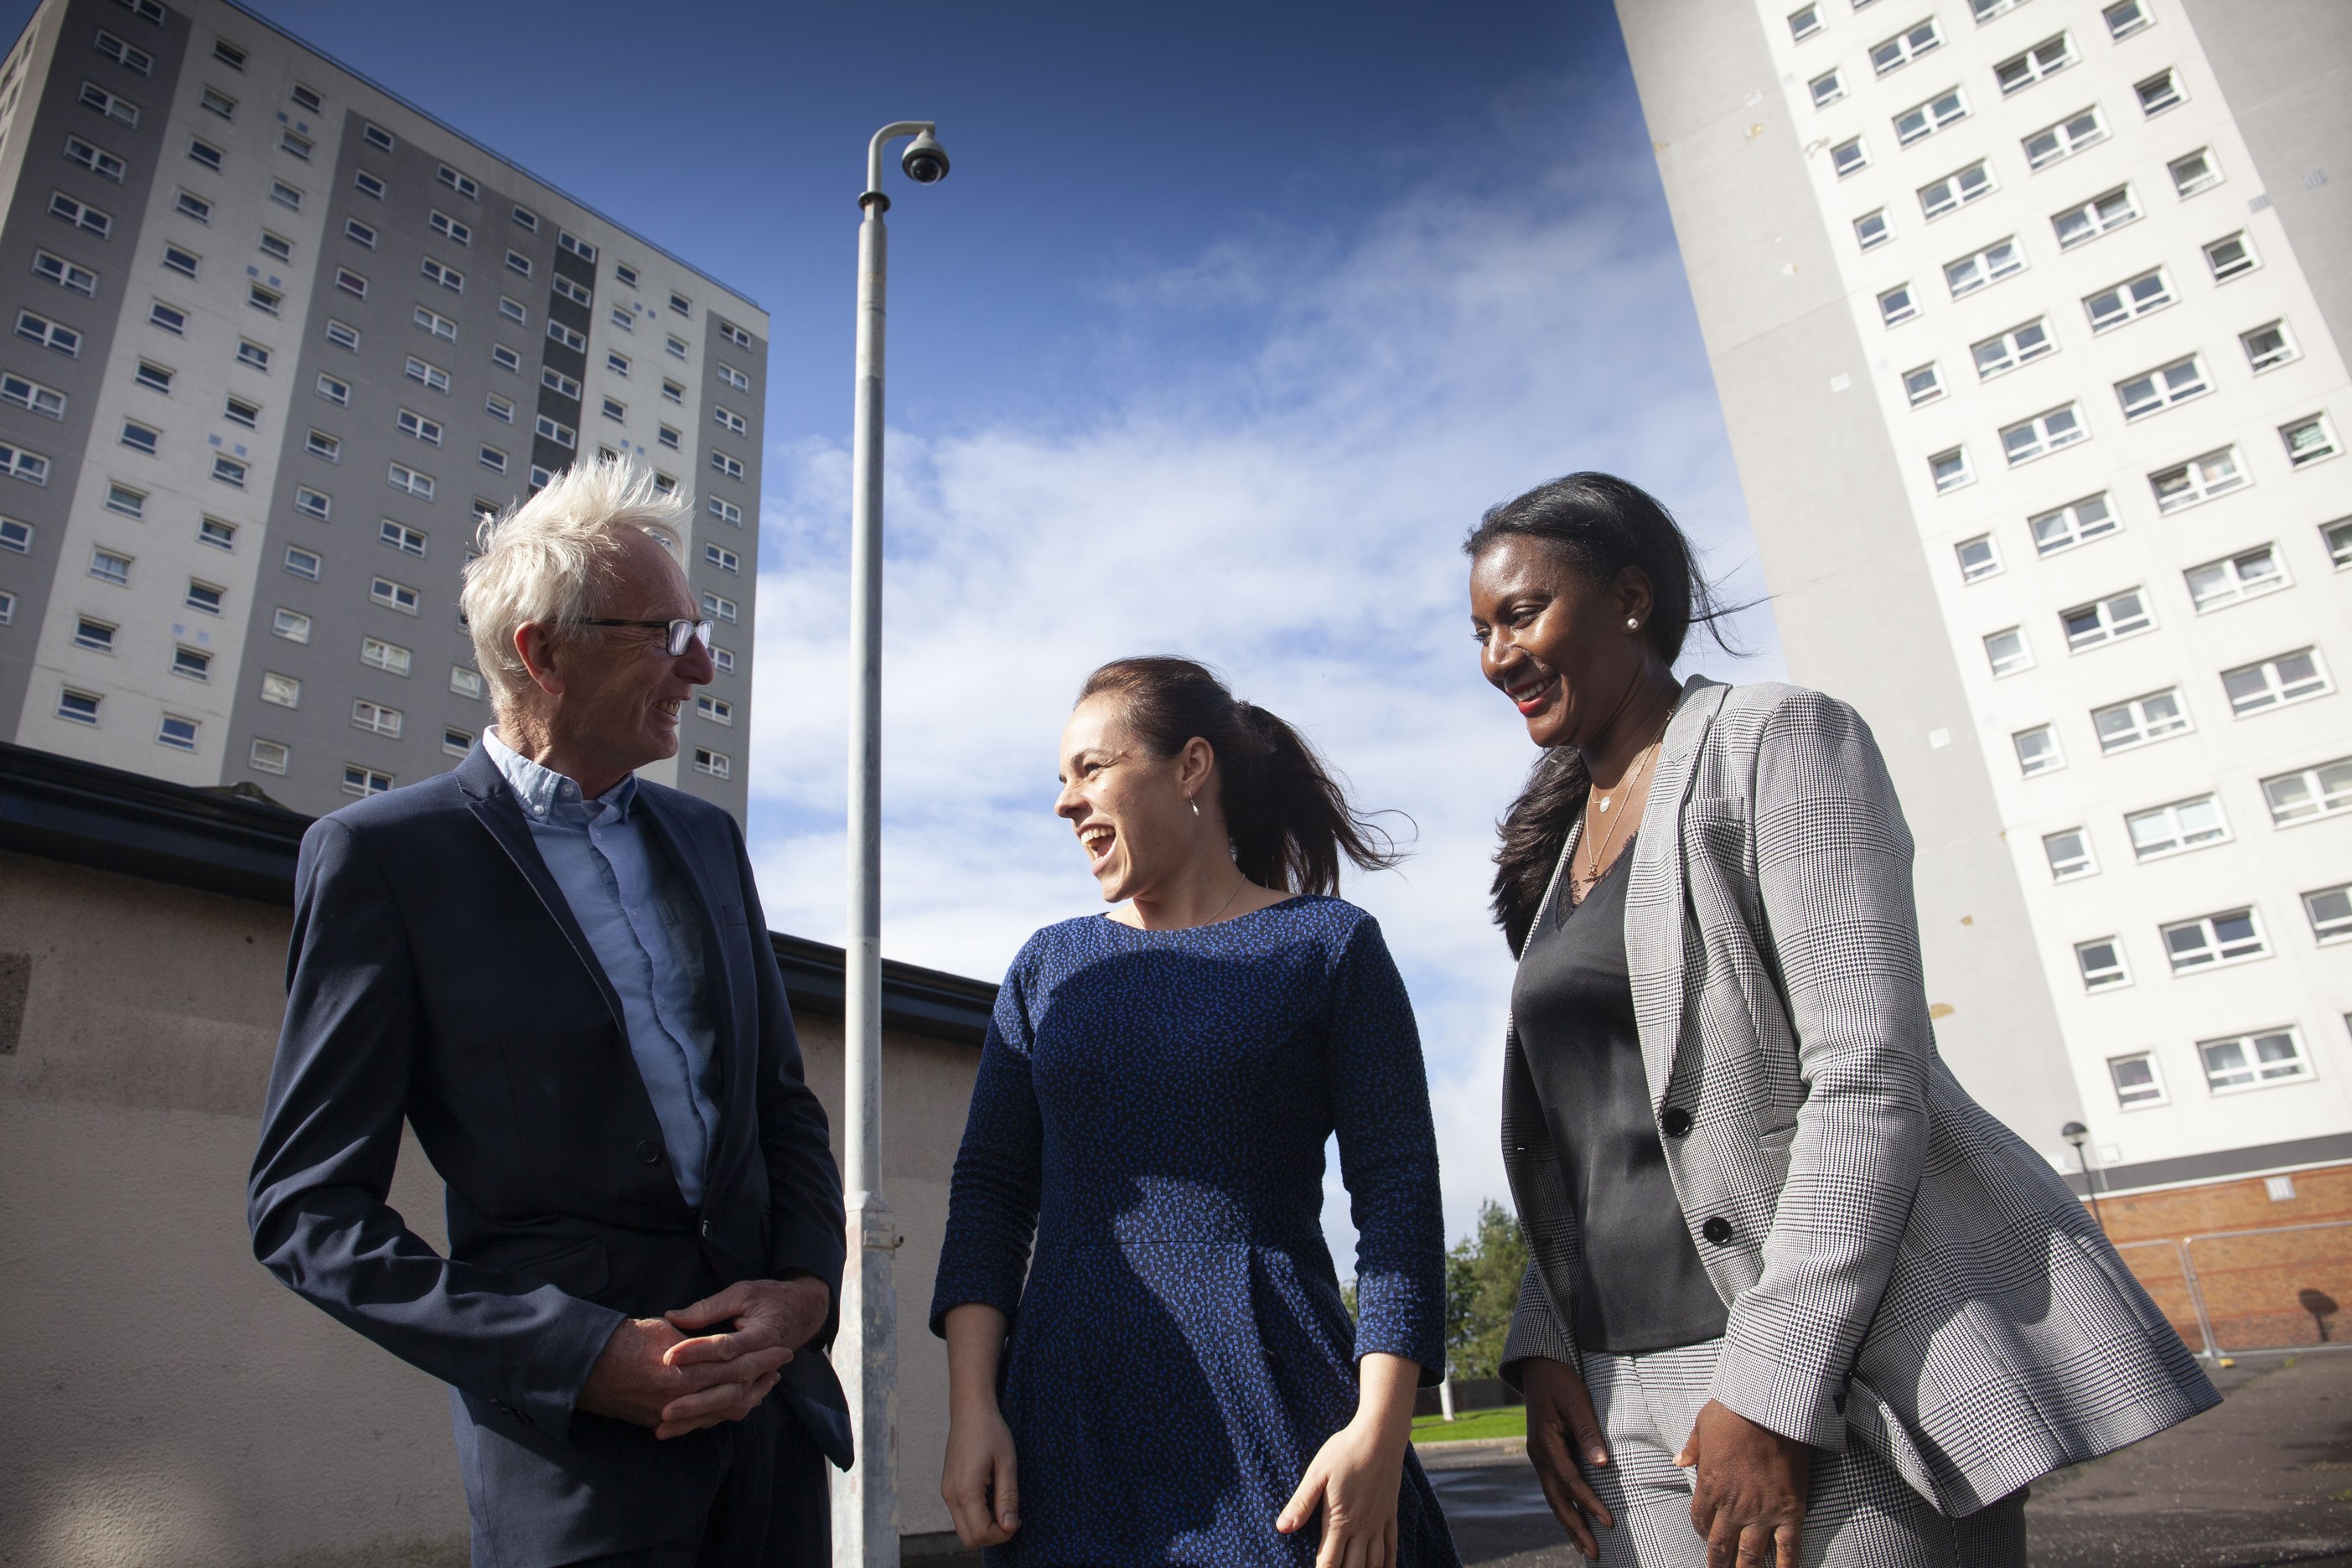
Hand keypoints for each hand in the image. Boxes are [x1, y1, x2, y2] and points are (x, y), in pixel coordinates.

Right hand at [575, 1314, 788, 1440]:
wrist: (585, 1367)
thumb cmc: (624, 1340)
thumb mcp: (664, 1328)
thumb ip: (696, 1337)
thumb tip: (720, 1340)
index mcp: (684, 1372)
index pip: (736, 1366)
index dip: (763, 1358)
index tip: (783, 1349)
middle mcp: (680, 1399)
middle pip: (735, 1393)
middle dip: (762, 1379)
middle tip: (780, 1367)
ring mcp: (669, 1414)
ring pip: (721, 1413)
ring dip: (746, 1398)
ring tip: (764, 1383)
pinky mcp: (659, 1422)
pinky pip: (701, 1422)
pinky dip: (723, 1412)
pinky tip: (735, 1400)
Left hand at [645, 1276, 829, 1439]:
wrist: (805, 1312)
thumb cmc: (772, 1297)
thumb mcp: (743, 1293)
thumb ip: (709, 1308)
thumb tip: (672, 1316)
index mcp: (762, 1336)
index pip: (725, 1347)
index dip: (696, 1351)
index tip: (667, 1357)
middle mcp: (763, 1363)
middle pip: (729, 1387)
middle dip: (695, 1401)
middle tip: (664, 1409)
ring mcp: (761, 1379)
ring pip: (730, 1406)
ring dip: (698, 1418)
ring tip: (665, 1428)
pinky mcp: (754, 1387)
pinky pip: (732, 1409)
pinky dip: (707, 1420)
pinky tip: (682, 1428)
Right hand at [941, 1401, 1020, 1547]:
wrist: (970, 1410)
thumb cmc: (991, 1431)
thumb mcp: (1007, 1463)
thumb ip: (1008, 1497)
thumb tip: (1010, 1526)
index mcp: (965, 1490)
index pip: (981, 1533)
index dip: (1003, 1534)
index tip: (1018, 1519)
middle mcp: (950, 1495)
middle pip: (969, 1538)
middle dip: (993, 1535)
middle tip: (1011, 1515)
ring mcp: (947, 1492)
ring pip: (964, 1528)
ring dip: (985, 1525)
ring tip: (1002, 1501)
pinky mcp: (948, 1487)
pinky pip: (961, 1514)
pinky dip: (977, 1515)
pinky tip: (991, 1495)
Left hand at [1276, 1352, 1416, 1567]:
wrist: (1380, 1434)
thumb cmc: (1345, 1451)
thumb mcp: (1317, 1474)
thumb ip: (1301, 1503)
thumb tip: (1282, 1528)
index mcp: (1340, 1520)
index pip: (1329, 1561)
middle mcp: (1362, 1527)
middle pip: (1354, 1567)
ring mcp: (1379, 1521)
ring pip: (1375, 1561)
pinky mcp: (1391, 1513)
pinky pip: (1392, 1546)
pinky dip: (1388, 1562)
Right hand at [1523, 1356, 1615, 1559]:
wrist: (1539, 1366)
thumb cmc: (1560, 1380)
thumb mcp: (1576, 1400)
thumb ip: (1588, 1432)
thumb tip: (1602, 1465)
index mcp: (1545, 1443)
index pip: (1570, 1481)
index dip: (1589, 1503)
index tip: (1609, 1522)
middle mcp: (1539, 1455)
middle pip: (1556, 1499)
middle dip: (1575, 1527)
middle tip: (1593, 1553)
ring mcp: (1539, 1456)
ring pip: (1553, 1498)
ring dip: (1568, 1523)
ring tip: (1585, 1548)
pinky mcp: (1545, 1455)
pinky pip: (1554, 1488)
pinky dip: (1565, 1507)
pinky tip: (1574, 1520)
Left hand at [1675, 1398, 1809, 1567]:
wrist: (1771, 1409)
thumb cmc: (1734, 1412)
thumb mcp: (1702, 1425)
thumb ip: (1692, 1448)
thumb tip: (1678, 1460)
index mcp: (1709, 1487)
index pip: (1700, 1521)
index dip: (1701, 1531)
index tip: (1705, 1535)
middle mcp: (1733, 1507)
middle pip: (1721, 1545)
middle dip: (1718, 1563)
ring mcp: (1762, 1512)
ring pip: (1750, 1554)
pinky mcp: (1790, 1511)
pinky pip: (1788, 1547)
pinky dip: (1786, 1566)